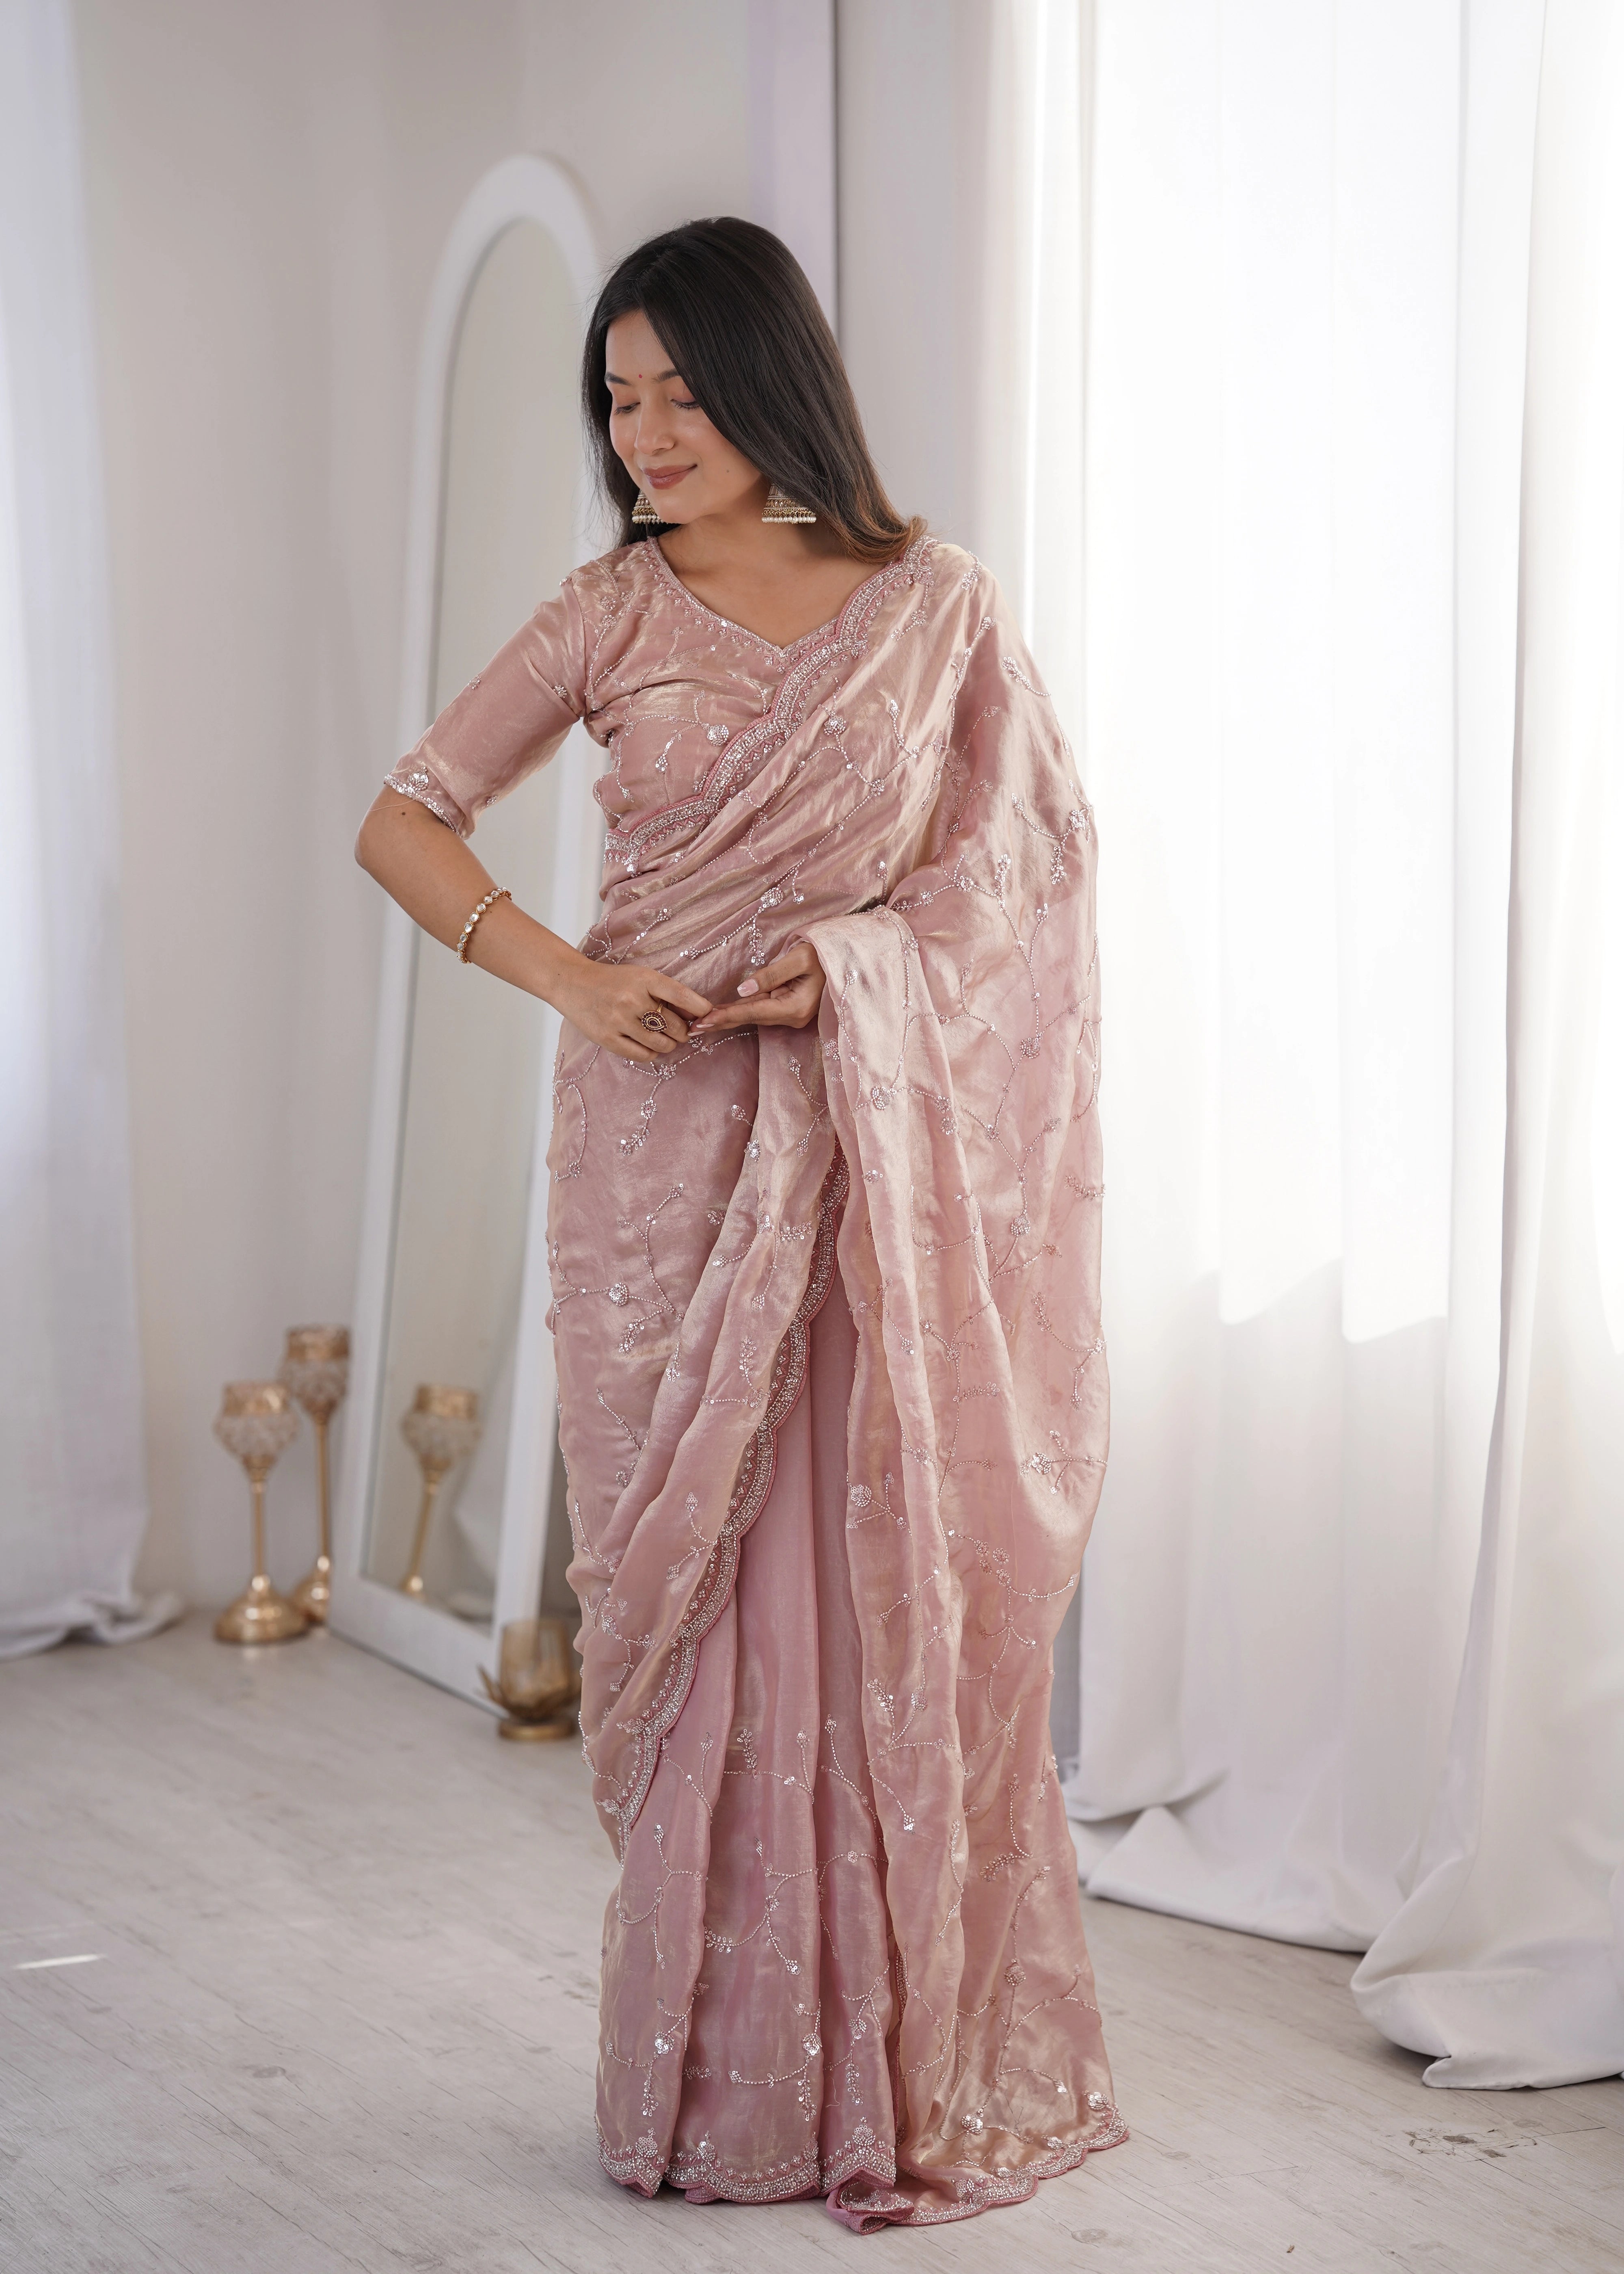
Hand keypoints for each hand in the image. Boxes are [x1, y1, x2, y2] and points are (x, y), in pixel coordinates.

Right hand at [553, 957, 711, 1061]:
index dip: (701, 1009)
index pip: (682, 996)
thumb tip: (698, 1013)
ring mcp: (619, 1021)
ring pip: (663, 1044)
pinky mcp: (608, 1039)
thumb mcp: (640, 976)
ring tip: (665, 1037)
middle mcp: (632, 1000)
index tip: (707, 1014)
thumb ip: (666, 992)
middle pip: (676, 1026)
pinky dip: (652, 1052)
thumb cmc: (613, 980)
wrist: (572, 983)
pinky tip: (648, 1044)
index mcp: (644, 979)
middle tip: (680, 1030)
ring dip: (670, 1044)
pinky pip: (644, 1055)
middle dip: (684, 1031)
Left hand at [688, 941, 824, 1035]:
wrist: (843, 959)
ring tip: (699, 1022)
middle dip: (720, 1022)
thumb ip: (772, 974)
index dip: (726, 1016)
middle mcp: (791, 1017)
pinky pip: (758, 1009)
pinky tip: (719, 1014)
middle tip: (691, 1029)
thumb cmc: (824, 954)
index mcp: (795, 1007)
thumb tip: (743, 990)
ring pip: (752, 1014)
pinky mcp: (787, 1008)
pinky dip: (738, 1011)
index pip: (753, 1012)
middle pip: (749, 1018)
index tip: (702, 1021)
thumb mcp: (799, 958)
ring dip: (726, 1017)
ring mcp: (790, 1014)